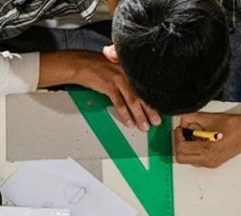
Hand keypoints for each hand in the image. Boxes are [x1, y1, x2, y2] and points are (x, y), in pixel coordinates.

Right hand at [42, 51, 159, 130]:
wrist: (80, 64)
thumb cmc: (96, 66)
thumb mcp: (115, 66)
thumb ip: (127, 74)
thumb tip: (135, 89)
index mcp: (131, 67)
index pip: (146, 85)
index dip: (154, 98)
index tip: (160, 108)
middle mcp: (127, 72)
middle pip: (143, 94)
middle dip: (151, 110)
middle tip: (156, 121)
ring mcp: (119, 78)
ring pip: (133, 100)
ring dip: (140, 115)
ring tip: (144, 126)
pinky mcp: (109, 86)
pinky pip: (119, 103)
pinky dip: (125, 114)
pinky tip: (129, 122)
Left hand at [174, 102, 240, 168]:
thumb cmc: (234, 125)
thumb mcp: (209, 118)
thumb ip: (191, 118)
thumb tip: (182, 121)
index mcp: (207, 150)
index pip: (181, 148)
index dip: (177, 137)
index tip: (180, 129)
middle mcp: (208, 160)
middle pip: (181, 157)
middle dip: (179, 144)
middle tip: (183, 133)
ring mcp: (211, 163)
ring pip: (187, 160)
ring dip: (186, 148)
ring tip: (193, 136)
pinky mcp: (213, 163)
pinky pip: (196, 160)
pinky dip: (193, 151)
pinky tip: (199, 141)